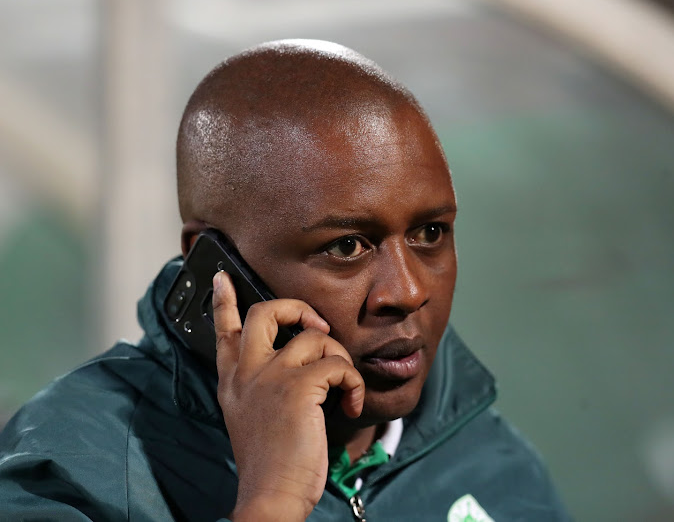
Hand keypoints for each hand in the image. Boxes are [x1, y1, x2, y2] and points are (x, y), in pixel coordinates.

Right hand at [212, 271, 364, 520]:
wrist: (271, 494)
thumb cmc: (270, 462)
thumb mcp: (250, 417)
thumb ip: (259, 386)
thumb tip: (294, 361)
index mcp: (233, 380)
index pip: (224, 330)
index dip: (224, 300)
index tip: (222, 277)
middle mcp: (246, 372)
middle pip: (264, 311)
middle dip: (296, 307)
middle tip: (316, 325)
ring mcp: (270, 376)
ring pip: (314, 337)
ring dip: (339, 358)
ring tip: (343, 387)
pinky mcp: (298, 386)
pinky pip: (338, 364)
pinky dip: (354, 382)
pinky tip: (351, 404)